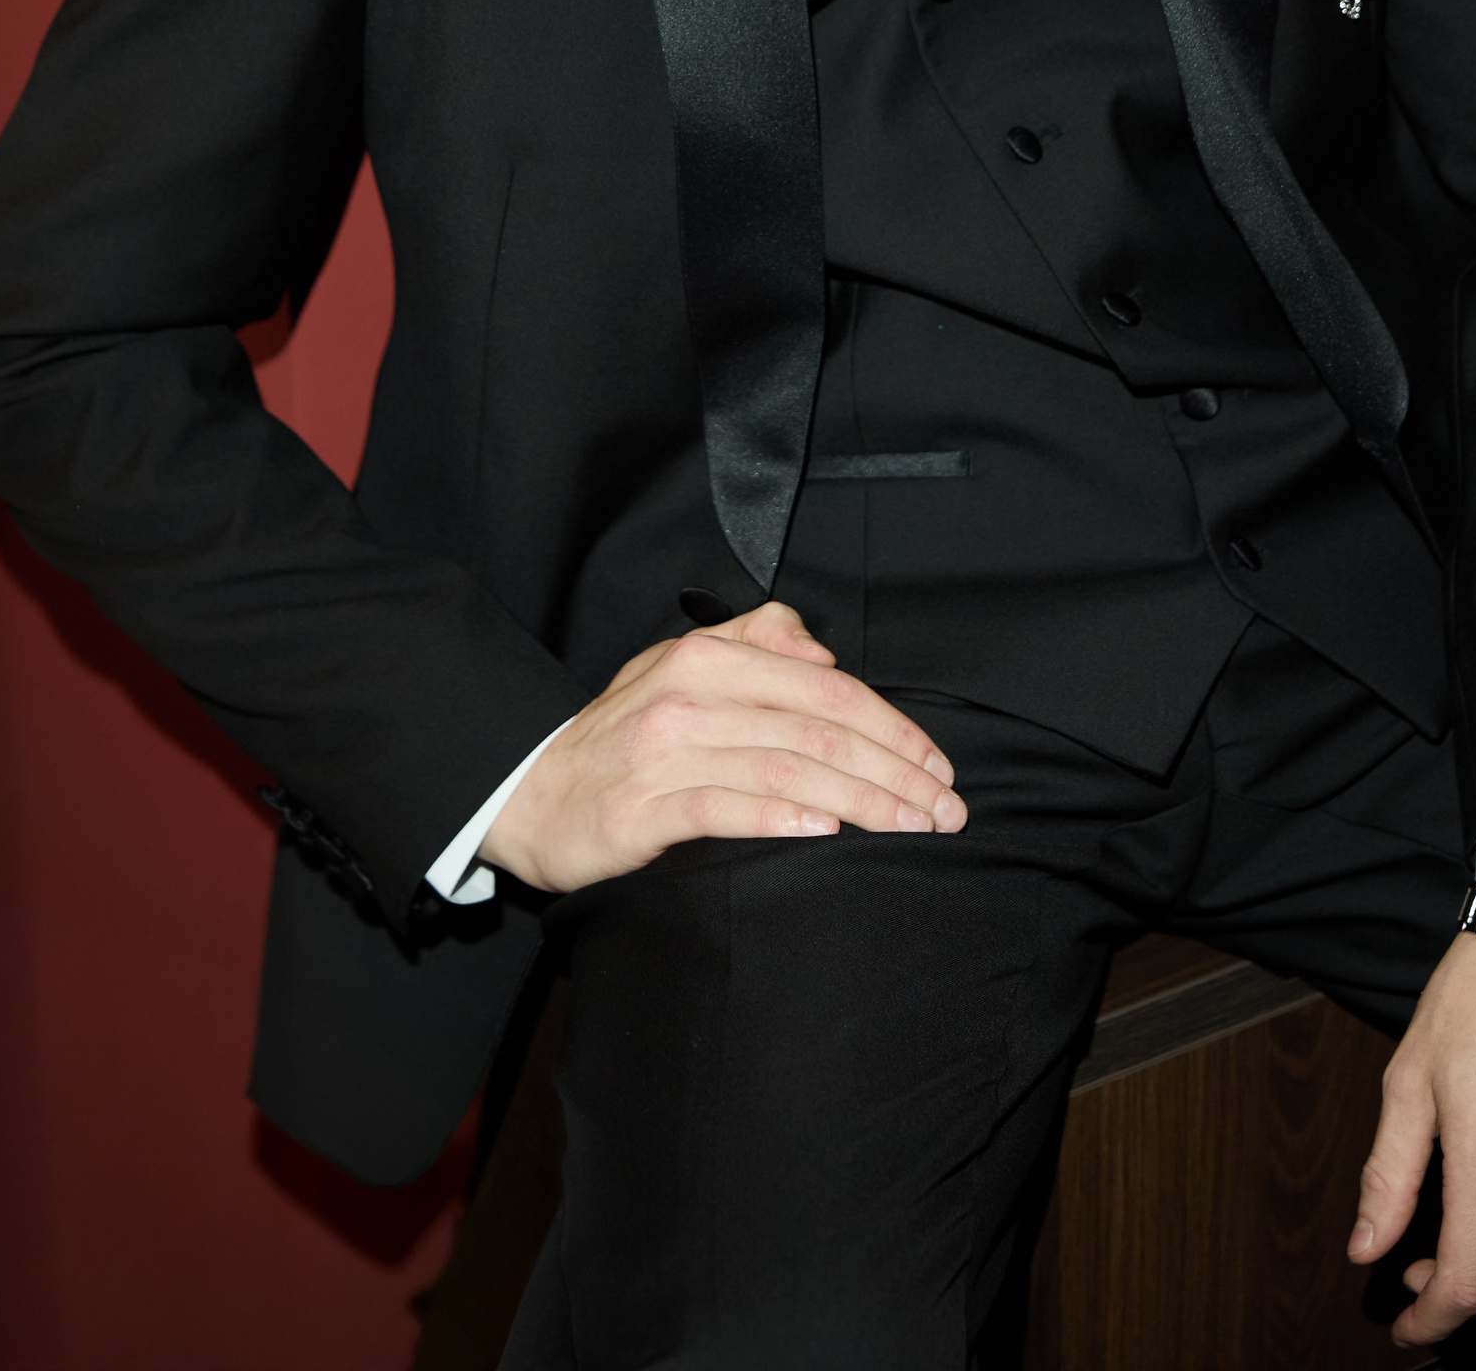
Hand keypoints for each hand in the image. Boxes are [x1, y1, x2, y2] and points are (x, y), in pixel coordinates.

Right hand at [482, 598, 966, 894]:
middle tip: (945, 809)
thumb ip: (754, 642)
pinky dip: (785, 818)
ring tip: (910, 827)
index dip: (893, 726)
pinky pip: (728, 809)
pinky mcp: (642, 810)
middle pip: (819, 729)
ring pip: (788, 769)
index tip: (937, 765)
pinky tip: (828, 832)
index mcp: (708, 655)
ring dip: (863, 802)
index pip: (826, 686)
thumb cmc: (623, 733)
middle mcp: (689, 694)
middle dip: (895, 770)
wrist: (530, 791)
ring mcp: (664, 751)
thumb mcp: (681, 666)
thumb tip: (822, 651)